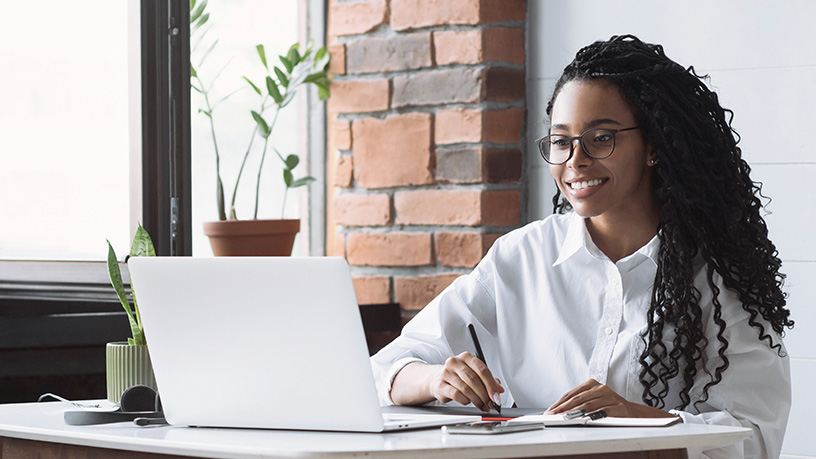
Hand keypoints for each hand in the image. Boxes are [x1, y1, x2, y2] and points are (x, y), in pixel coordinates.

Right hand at [427, 352, 503, 412]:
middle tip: (490, 404)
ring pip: (466, 388)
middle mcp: (455, 362)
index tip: (497, 397)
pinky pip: (456, 394)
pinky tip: (467, 401)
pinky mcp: (440, 384)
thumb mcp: (474, 375)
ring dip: (477, 400)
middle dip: (485, 395)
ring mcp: (446, 372)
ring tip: (482, 406)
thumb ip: (488, 381)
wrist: (437, 379)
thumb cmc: (458, 377)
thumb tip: (499, 389)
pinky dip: (465, 400)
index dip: (491, 385)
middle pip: (474, 379)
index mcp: (466, 357)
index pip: (482, 370)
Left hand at [546, 379, 675, 418]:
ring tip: (562, 419)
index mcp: (593, 384)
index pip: (571, 394)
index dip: (559, 403)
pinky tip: (581, 421)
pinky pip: (600, 413)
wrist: (632, 413)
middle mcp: (600, 388)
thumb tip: (558, 411)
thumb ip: (579, 403)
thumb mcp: (593, 400)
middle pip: (577, 400)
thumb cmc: (609, 406)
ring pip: (587, 406)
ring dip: (572, 414)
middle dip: (562, 409)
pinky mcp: (617, 407)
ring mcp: (610, 397)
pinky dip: (590, 417)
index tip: (549, 411)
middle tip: (552, 417)